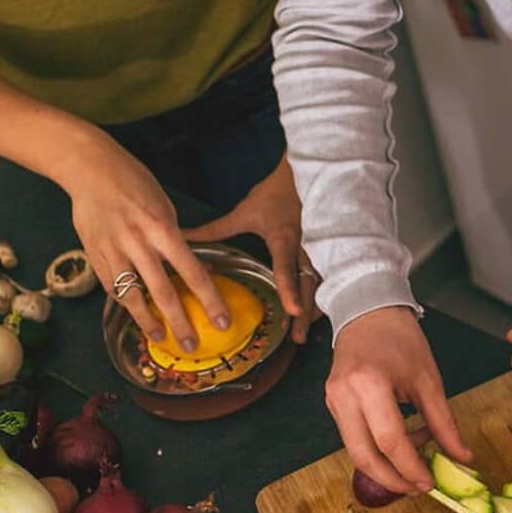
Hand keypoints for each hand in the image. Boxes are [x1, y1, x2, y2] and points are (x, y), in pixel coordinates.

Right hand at [65, 136, 228, 352]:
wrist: (90, 169)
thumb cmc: (133, 182)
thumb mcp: (163, 205)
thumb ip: (175, 238)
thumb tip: (192, 267)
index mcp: (162, 228)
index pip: (192, 272)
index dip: (209, 300)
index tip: (221, 320)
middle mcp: (138, 243)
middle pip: (163, 292)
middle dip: (181, 323)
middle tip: (192, 345)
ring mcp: (113, 251)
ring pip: (132, 297)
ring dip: (149, 322)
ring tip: (161, 337)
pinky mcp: (94, 255)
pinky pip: (112, 286)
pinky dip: (125, 302)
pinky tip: (135, 313)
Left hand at [184, 157, 319, 342]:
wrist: (309, 175)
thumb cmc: (275, 194)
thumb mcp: (245, 212)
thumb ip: (216, 230)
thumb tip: (183, 237)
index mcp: (284, 239)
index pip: (285, 268)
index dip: (289, 289)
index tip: (292, 310)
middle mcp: (306, 248)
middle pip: (308, 285)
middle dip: (304, 312)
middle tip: (296, 337)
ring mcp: (320, 249)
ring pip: (321, 284)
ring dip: (315, 307)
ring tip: (304, 331)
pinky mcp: (328, 250)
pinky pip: (328, 277)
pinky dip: (323, 295)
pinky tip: (316, 312)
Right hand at [326, 307, 475, 493]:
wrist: (368, 311)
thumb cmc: (400, 339)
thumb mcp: (428, 379)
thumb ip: (444, 423)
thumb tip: (463, 457)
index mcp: (370, 383)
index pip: (390, 441)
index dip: (410, 468)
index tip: (429, 483)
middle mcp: (344, 395)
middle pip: (363, 456)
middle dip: (392, 479)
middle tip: (417, 487)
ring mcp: (332, 400)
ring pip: (353, 451)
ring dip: (383, 466)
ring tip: (412, 463)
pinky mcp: (330, 404)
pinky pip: (351, 437)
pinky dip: (375, 448)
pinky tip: (398, 442)